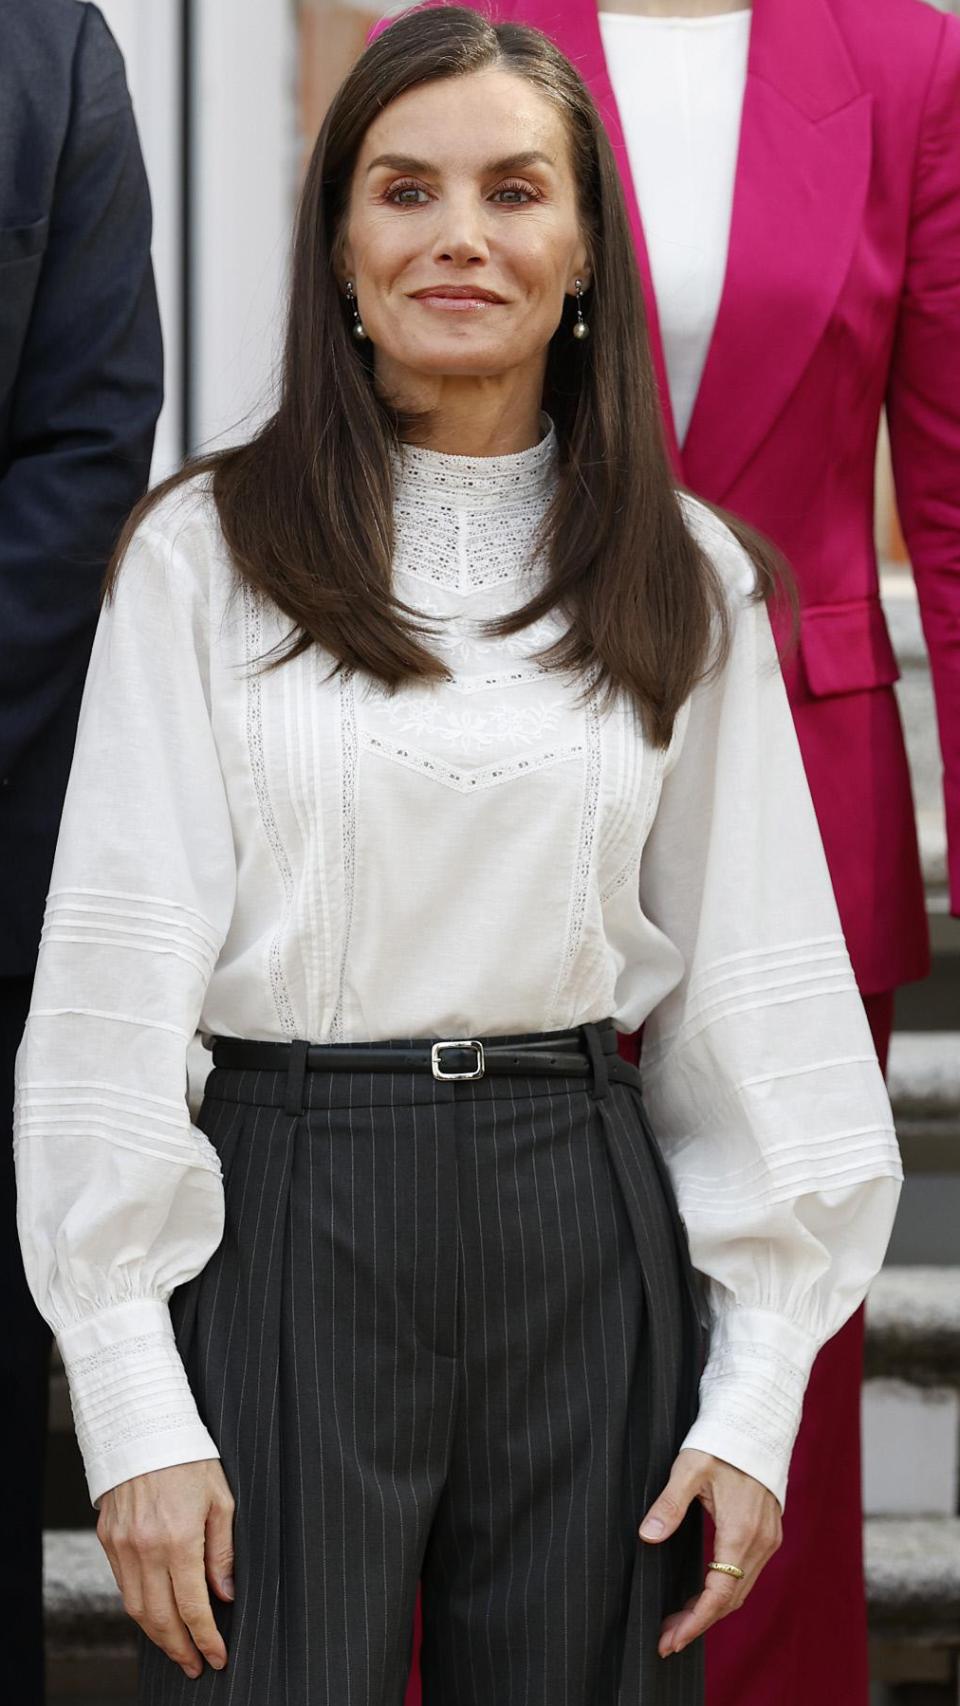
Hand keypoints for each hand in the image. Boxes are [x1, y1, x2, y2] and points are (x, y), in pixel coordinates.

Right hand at [96, 1459, 234, 1679]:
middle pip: (161, 1618)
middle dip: (180, 1648)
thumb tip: (225, 1593)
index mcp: (179, 1539)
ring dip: (158, 1636)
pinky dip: (140, 1607)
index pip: (192, 1607)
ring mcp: (122, 1546)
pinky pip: (123, 1586)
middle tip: (196, 1665)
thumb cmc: (189, 1458)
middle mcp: (146, 1549)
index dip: (206, 1638)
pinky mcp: (108, 1539)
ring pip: (137, 1609)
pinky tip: (156, 1614)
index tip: (218, 1657)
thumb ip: (222, 1550)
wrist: (142, 1427)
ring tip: (178, 1648)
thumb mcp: (221, 1499)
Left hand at [638, 1447, 781, 1657]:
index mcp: (741, 1531)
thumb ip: (669, 1504)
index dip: (695, 1621)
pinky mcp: (768, 1533)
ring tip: (677, 1622)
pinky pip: (747, 1574)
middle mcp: (760, 1542)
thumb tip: (648, 1536)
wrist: (756, 1422)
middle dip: (698, 1622)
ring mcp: (768, 1539)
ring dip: (710, 1609)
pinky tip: (703, 1594)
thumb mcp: (689, 1468)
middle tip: (666, 1639)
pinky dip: (724, 1591)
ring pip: (740, 1589)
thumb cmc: (720, 1441)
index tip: (671, 1640)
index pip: (719, 1592)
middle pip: (730, 1599)